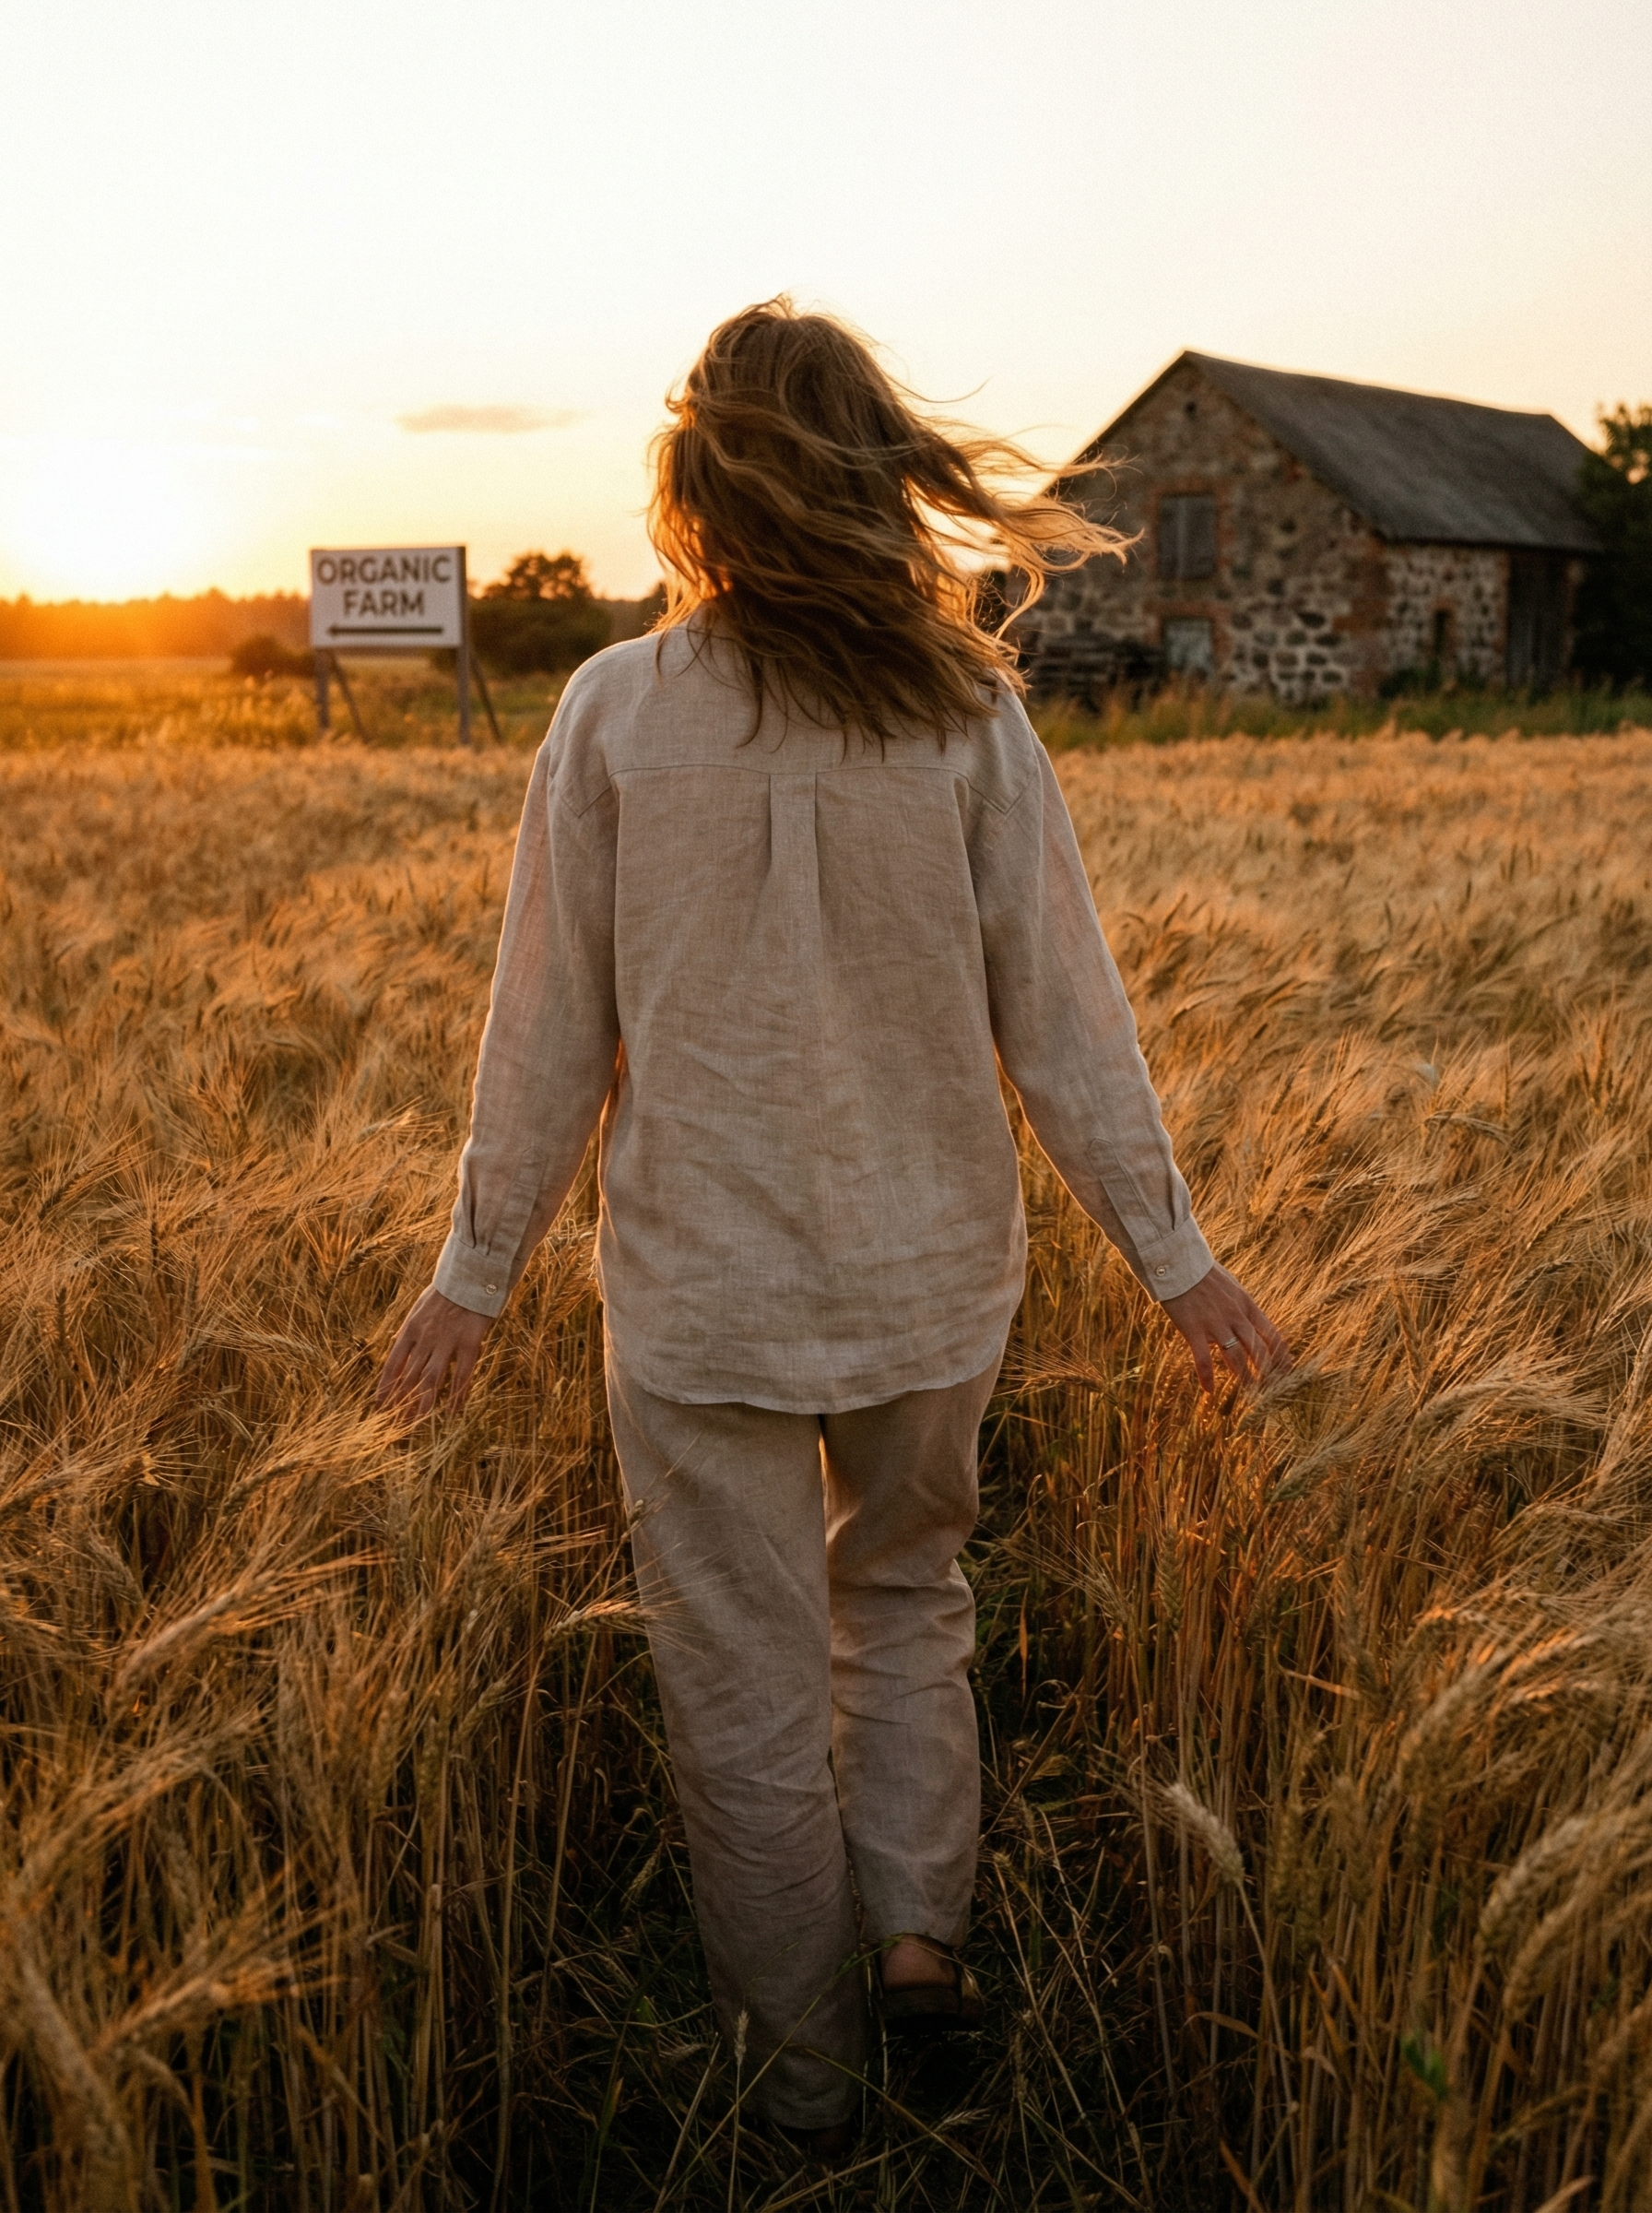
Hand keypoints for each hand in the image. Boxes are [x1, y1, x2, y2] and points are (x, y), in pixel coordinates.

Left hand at [375, 1286, 492, 1419]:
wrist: (472, 1276)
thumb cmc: (446, 1292)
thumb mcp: (419, 1308)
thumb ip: (409, 1330)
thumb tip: (396, 1344)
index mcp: (410, 1329)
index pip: (392, 1365)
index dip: (385, 1388)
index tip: (379, 1407)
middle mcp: (425, 1338)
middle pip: (409, 1378)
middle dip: (400, 1403)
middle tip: (395, 1425)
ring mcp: (447, 1342)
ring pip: (431, 1381)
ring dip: (422, 1406)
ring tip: (416, 1426)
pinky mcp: (469, 1343)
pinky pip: (462, 1375)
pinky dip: (456, 1396)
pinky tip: (452, 1412)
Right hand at [1161, 1263, 1290, 1392]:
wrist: (1178, 1264)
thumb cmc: (1203, 1273)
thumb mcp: (1231, 1286)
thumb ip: (1241, 1304)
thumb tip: (1248, 1318)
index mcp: (1246, 1305)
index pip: (1271, 1334)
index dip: (1281, 1355)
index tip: (1285, 1369)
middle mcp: (1235, 1316)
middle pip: (1258, 1349)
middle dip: (1267, 1371)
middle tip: (1270, 1388)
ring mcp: (1215, 1324)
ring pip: (1236, 1358)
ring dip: (1245, 1378)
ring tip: (1252, 1394)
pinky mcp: (1193, 1330)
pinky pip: (1203, 1359)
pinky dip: (1206, 1376)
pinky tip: (1209, 1390)